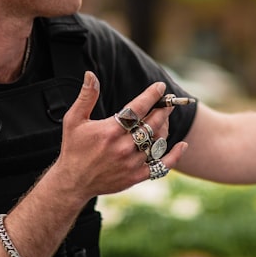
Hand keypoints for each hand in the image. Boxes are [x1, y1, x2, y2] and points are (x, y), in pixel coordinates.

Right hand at [51, 71, 187, 201]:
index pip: (138, 108)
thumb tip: (90, 74)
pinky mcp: (136, 176)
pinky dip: (174, 155)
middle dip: (163, 109)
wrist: (73, 182)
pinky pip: (162, 165)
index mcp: (110, 130)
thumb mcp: (74, 120)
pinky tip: (182, 145)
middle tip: (169, 101)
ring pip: (158, 141)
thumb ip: (86, 96)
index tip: (160, 87)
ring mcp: (131, 162)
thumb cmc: (74, 148)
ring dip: (165, 127)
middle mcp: (123, 146)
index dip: (152, 95)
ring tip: (165, 118)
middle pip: (152, 123)